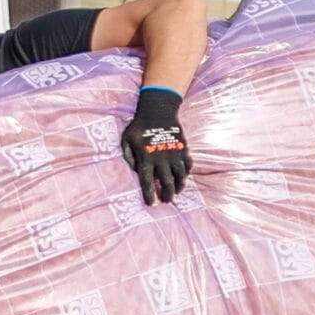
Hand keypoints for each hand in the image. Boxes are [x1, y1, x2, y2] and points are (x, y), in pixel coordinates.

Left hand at [122, 86, 191, 205]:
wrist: (158, 110)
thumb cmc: (139, 126)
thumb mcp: (126, 140)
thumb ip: (129, 157)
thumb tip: (136, 172)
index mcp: (146, 157)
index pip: (147, 182)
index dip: (150, 195)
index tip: (152, 205)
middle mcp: (162, 158)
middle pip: (167, 182)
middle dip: (167, 195)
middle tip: (166, 201)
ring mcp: (175, 153)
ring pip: (180, 176)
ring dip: (179, 187)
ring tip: (176, 193)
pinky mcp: (183, 148)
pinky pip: (188, 165)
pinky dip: (186, 174)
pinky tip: (183, 178)